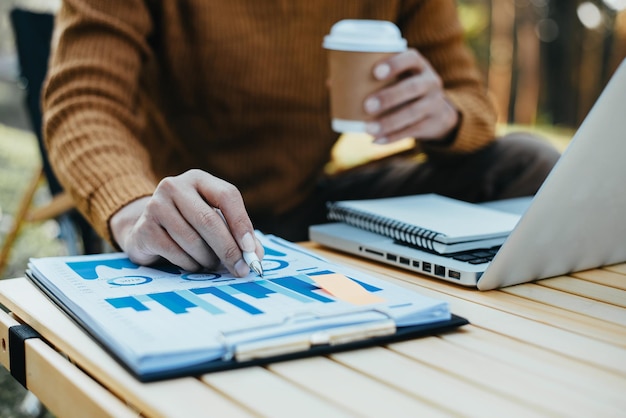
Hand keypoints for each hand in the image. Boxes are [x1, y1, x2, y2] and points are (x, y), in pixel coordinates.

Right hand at [110, 169, 263, 276]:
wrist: (148, 230)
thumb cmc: (191, 226)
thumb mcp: (217, 223)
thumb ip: (239, 236)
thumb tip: (256, 256)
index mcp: (199, 179)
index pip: (227, 195)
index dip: (241, 224)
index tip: (251, 250)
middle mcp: (175, 186)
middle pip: (208, 220)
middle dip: (228, 249)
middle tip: (241, 270)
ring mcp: (155, 205)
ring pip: (192, 240)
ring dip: (207, 259)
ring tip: (210, 263)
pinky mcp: (144, 228)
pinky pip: (174, 253)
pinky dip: (189, 264)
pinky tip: (191, 263)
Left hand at [363, 48, 459, 143]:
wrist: (437, 113)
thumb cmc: (404, 89)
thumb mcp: (396, 79)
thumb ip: (368, 78)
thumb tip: (330, 82)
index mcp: (418, 65)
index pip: (411, 58)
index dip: (395, 64)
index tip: (375, 72)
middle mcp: (431, 81)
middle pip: (413, 87)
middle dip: (390, 97)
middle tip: (367, 106)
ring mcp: (435, 103)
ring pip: (413, 113)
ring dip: (389, 122)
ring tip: (368, 129)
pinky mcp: (432, 123)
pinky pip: (413, 131)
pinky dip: (393, 137)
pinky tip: (377, 141)